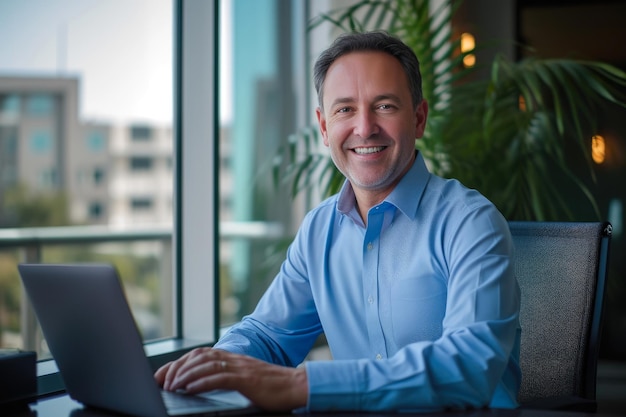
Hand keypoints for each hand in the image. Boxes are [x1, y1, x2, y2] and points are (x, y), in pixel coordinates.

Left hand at [154, 347, 307, 411]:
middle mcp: (234, 359)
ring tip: (172, 386)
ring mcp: (240, 367)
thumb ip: (226, 377)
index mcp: (232, 358)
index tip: (162, 375)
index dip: (178, 362)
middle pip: (199, 357)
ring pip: (207, 365)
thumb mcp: (244, 378)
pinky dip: (203, 382)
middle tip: (161, 381)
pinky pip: (221, 378)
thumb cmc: (271, 386)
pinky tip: (191, 388)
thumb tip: (201, 384)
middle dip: (177, 368)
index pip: (199, 355)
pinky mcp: (247, 379)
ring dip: (186, 375)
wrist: (296, 386)